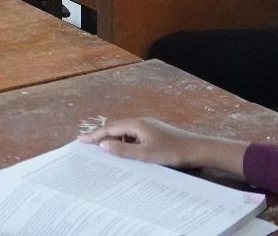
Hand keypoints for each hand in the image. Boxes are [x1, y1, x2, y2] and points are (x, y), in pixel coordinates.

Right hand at [80, 117, 246, 176]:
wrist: (197, 149)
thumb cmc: (172, 151)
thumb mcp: (145, 154)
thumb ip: (122, 150)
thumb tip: (102, 145)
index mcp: (136, 124)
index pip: (109, 129)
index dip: (94, 135)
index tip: (81, 140)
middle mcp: (140, 122)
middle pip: (115, 128)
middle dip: (101, 136)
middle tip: (87, 145)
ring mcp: (148, 127)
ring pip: (125, 133)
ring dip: (113, 141)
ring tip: (102, 152)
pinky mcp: (154, 133)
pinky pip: (133, 136)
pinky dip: (124, 143)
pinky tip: (124, 153)